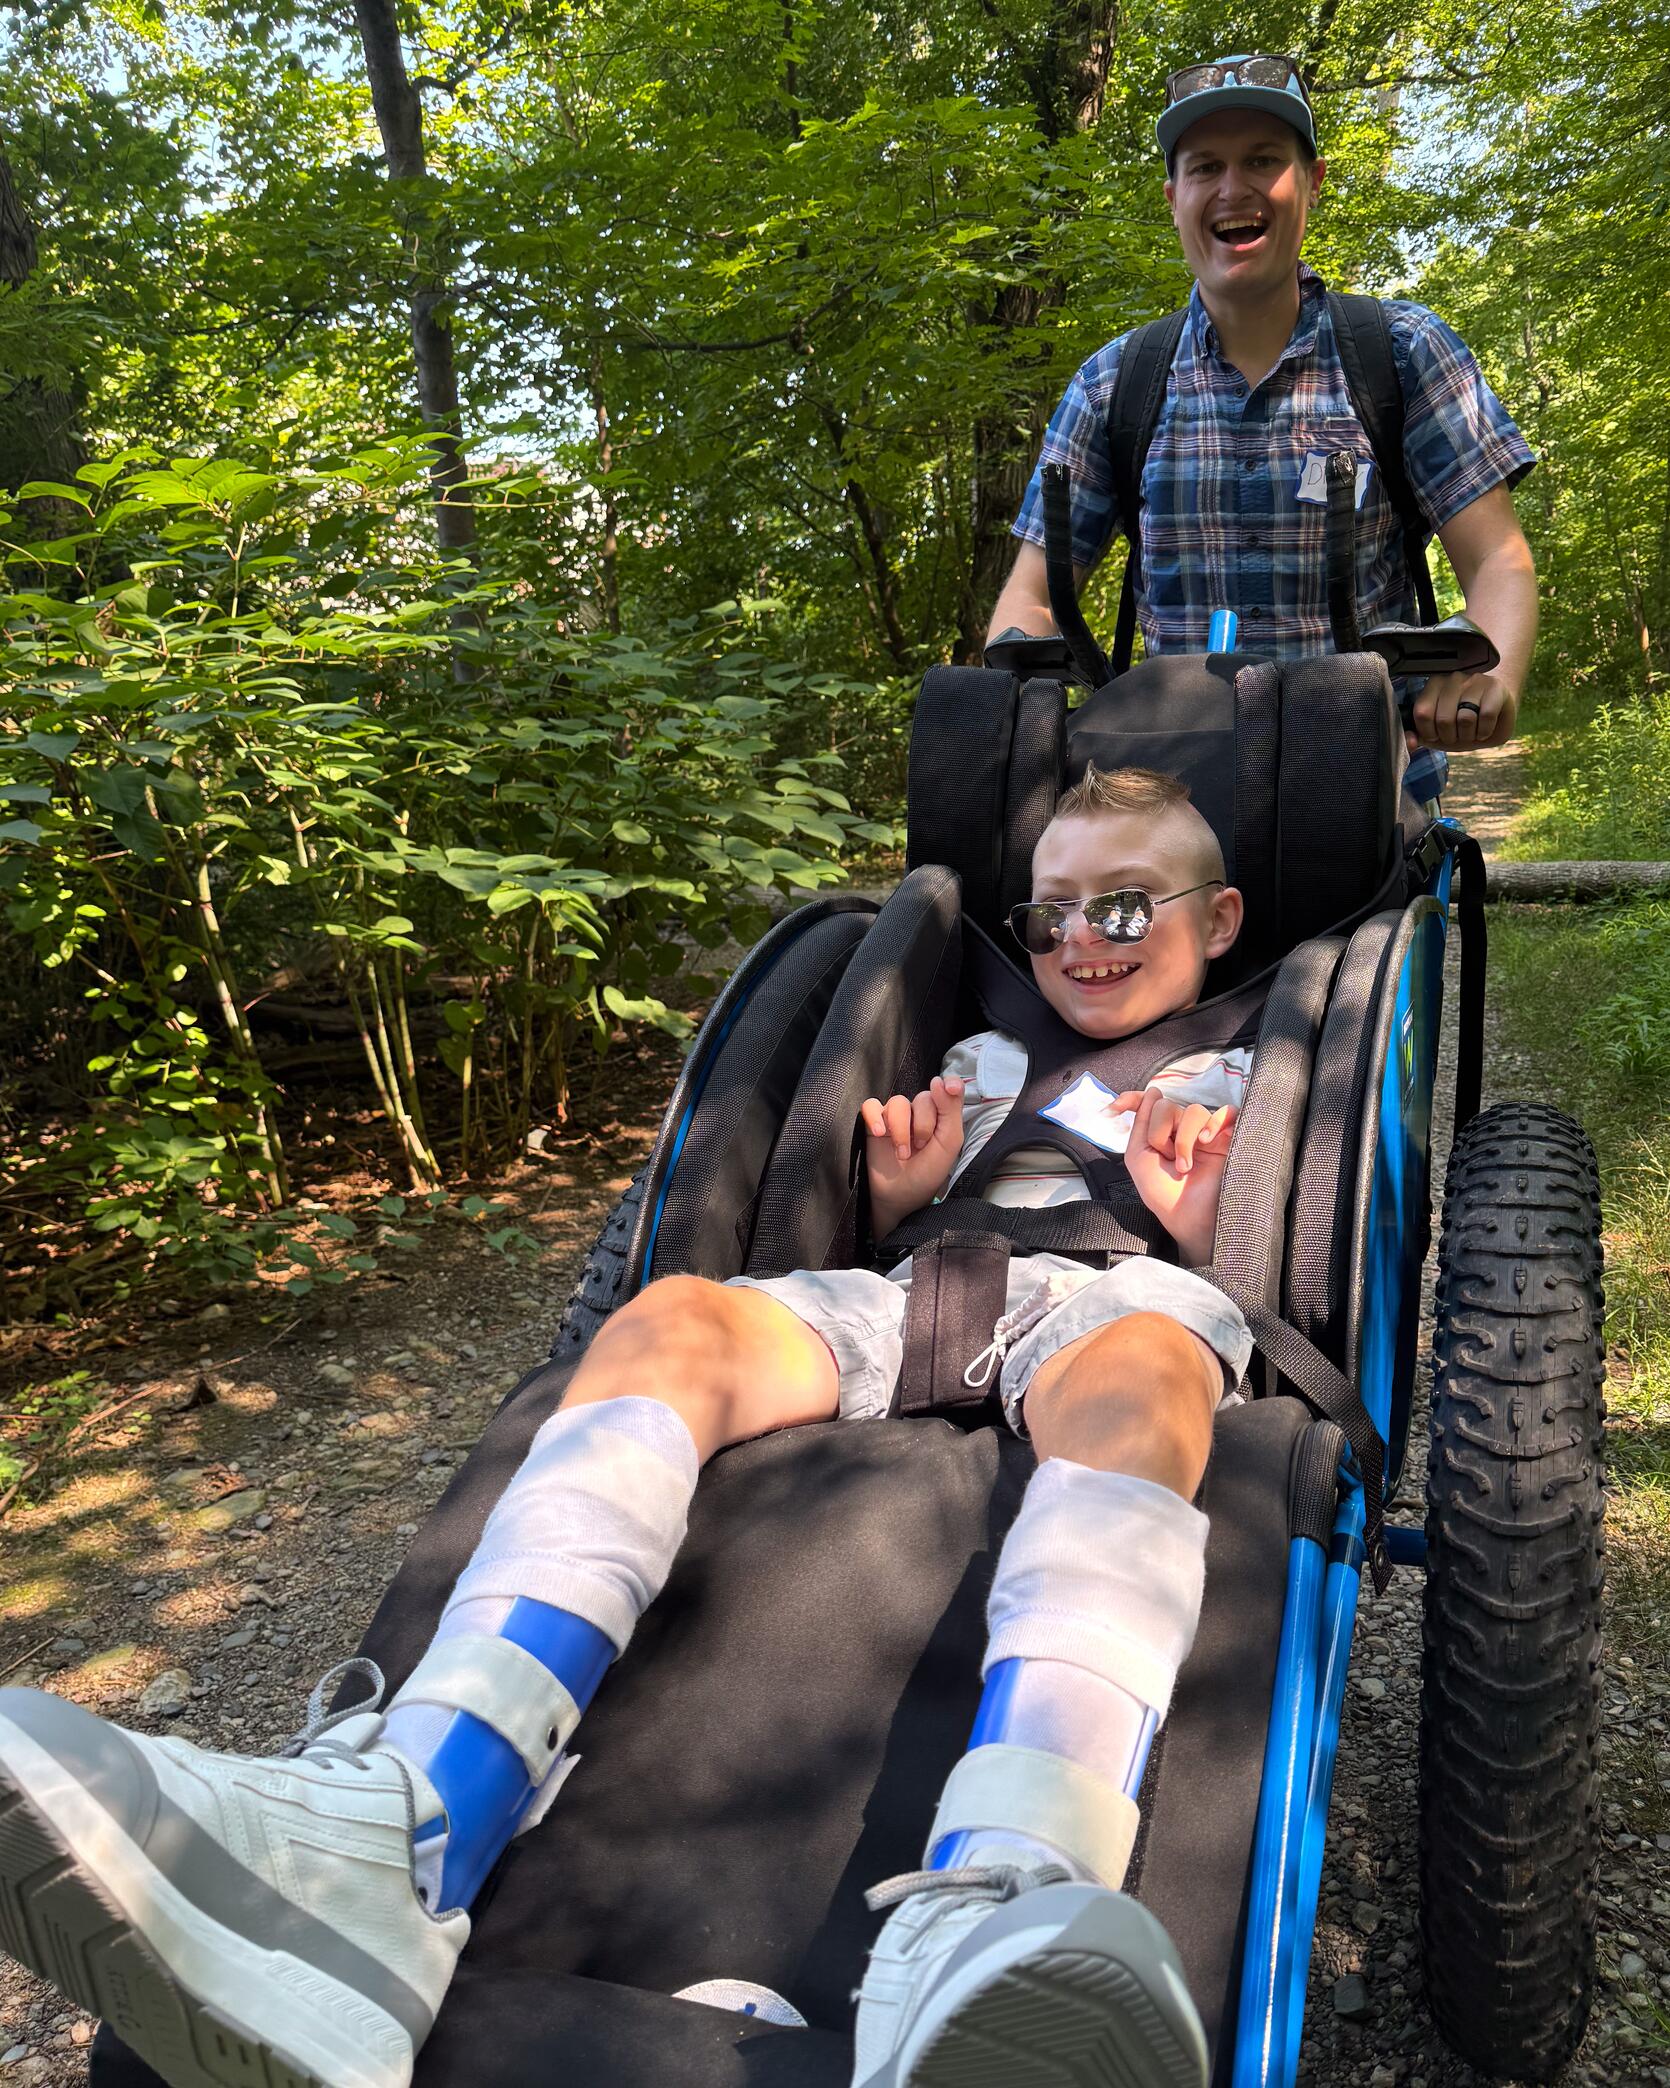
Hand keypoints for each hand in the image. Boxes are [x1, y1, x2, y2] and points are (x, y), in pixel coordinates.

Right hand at [862, 1075, 965, 1235]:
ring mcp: (894, 1117)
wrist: (900, 1196)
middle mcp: (917, 1112)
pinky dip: (874, 1116)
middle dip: (924, 1126)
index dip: (948, 1084)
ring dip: (901, 1129)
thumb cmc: (927, 1172)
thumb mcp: (948, 1143)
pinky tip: (879, 1134)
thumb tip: (940, 1080)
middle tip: (922, 1149)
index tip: (948, 1088)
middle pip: (922, 1099)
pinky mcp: (873, 1123)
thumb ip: (950, 1110)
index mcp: (940, 1115)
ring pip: (897, 1102)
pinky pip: (870, 1106)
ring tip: (902, 1153)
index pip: (945, 1088)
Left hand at [1113, 1087, 1237, 1265]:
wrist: (1189, 1215)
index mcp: (1160, 1134)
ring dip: (1184, 1139)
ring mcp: (1205, 1133)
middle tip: (1166, 1158)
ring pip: (1194, 1110)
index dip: (1132, 1099)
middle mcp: (1182, 1131)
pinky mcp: (1228, 1138)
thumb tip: (1153, 1092)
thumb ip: (1139, 1124)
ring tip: (1186, 1166)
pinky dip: (1215, 1122)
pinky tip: (1207, 1141)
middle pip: (1168, 1106)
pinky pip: (1226, 1112)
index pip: (1148, 1105)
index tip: (1113, 1108)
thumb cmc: (1162, 1192)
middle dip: (1160, 1132)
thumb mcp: (1138, 1157)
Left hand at [1407, 671, 1517, 751]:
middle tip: (1457, 735)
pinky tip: (1484, 729)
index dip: (1429, 733)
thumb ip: (1418, 737)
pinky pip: (1486, 716)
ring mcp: (1475, 680)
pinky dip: (1484, 731)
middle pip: (1444, 719)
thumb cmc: (1460, 724)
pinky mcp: (1496, 687)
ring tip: (1471, 732)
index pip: (1422, 713)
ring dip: (1468, 736)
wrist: (1494, 715)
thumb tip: (1410, 743)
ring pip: (1465, 719)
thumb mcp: (1437, 733)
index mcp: (1434, 686)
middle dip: (1450, 737)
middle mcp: (1453, 679)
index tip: (1437, 734)